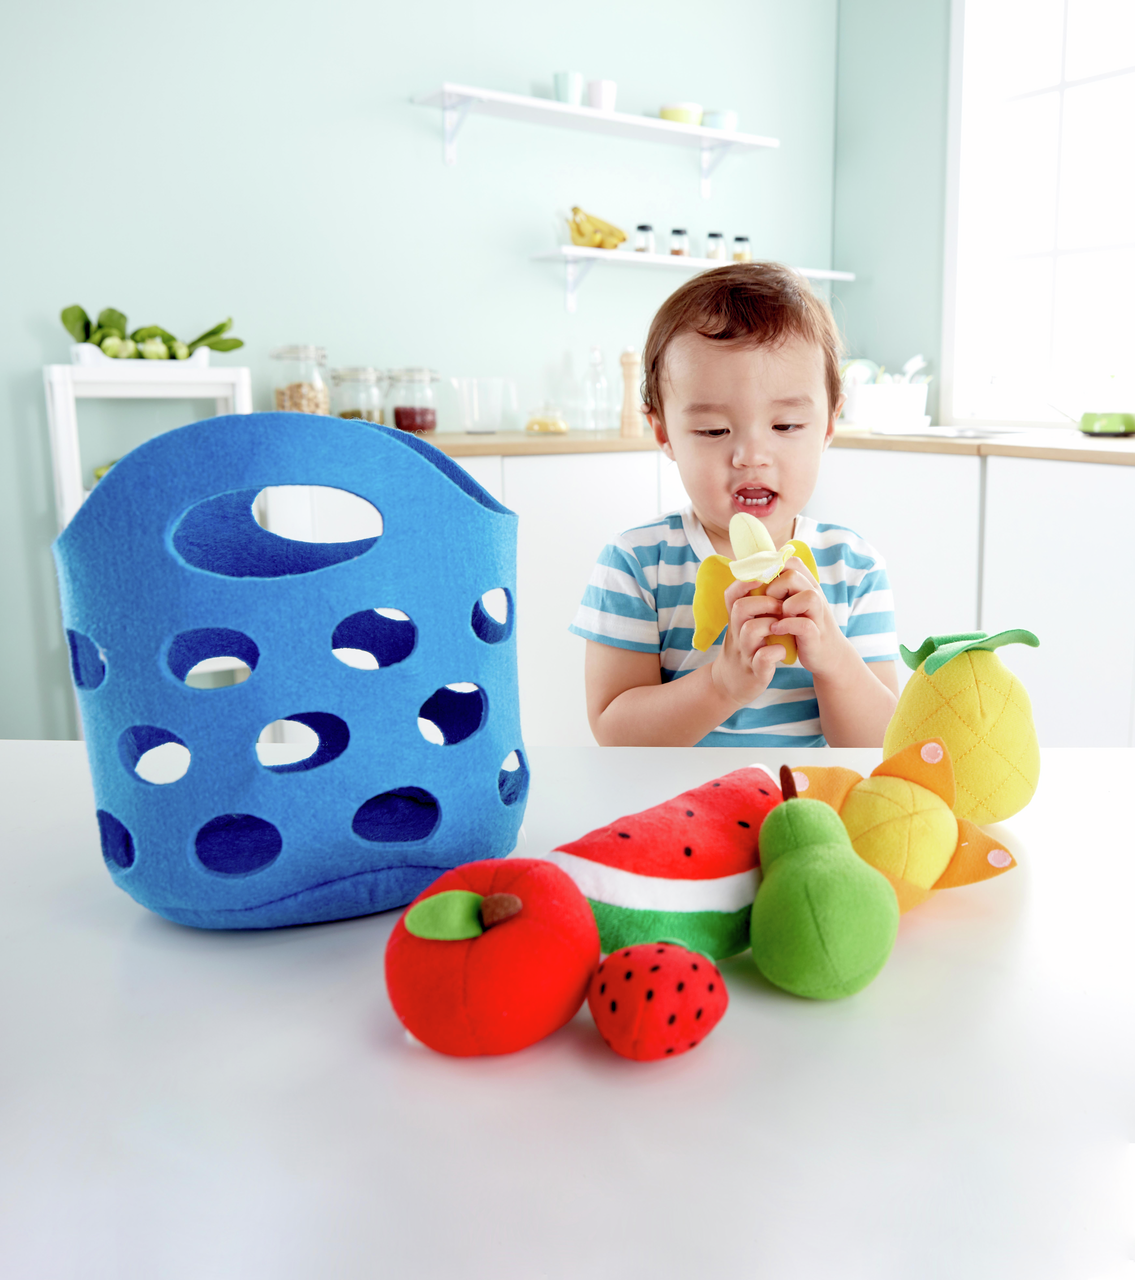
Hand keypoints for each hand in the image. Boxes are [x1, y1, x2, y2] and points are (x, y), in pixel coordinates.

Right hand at [710, 576, 787, 707]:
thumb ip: (751, 605)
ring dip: (771, 625)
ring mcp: (745, 652)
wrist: (730, 685)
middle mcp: (736, 634)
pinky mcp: (755, 671)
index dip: (745, 582)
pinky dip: (776, 652)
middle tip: (781, 607)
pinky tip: (782, 651)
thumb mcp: (741, 625)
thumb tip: (769, 577)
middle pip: (740, 608)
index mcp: (735, 620)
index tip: (762, 576)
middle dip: (765, 602)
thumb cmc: (745, 648)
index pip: (732, 594)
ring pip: (750, 630)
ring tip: (783, 628)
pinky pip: (762, 658)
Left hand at [763, 556, 856, 676]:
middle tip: (770, 604)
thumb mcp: (793, 603)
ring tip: (777, 617)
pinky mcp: (816, 635)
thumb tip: (756, 573)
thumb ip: (782, 588)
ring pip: (808, 596)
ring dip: (786, 606)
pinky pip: (804, 624)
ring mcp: (818, 615)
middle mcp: (815, 596)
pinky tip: (777, 629)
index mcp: (807, 585)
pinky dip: (787, 626)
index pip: (791, 562)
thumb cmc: (803, 627)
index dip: (771, 568)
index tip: (761, 583)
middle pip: (794, 576)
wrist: (828, 654)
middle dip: (775, 589)